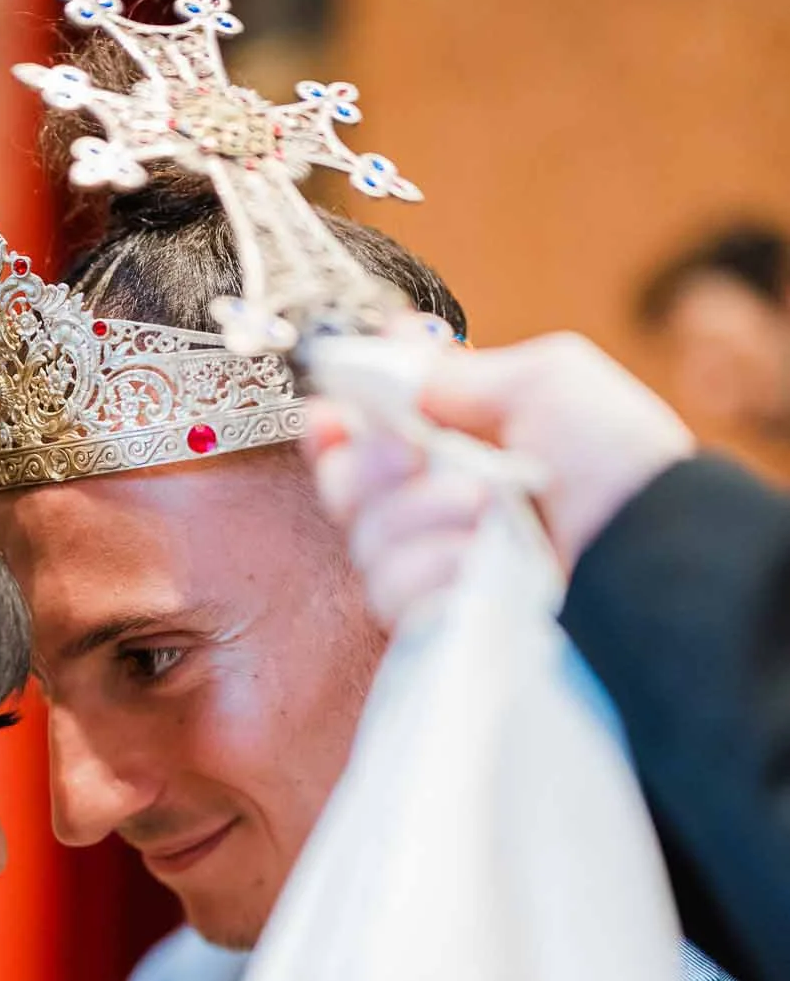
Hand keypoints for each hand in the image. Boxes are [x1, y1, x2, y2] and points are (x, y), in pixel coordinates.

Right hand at [308, 332, 695, 625]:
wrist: (649, 548)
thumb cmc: (615, 460)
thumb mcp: (545, 381)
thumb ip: (459, 374)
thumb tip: (390, 363)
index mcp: (455, 441)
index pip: (361, 436)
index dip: (334, 426)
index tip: (332, 416)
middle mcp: (437, 502)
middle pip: (344, 489)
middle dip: (370, 466)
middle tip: (414, 456)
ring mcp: (438, 563)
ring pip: (368, 543)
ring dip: (421, 518)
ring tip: (487, 513)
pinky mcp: (445, 617)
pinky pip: (394, 595)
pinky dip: (433, 571)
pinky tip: (477, 566)